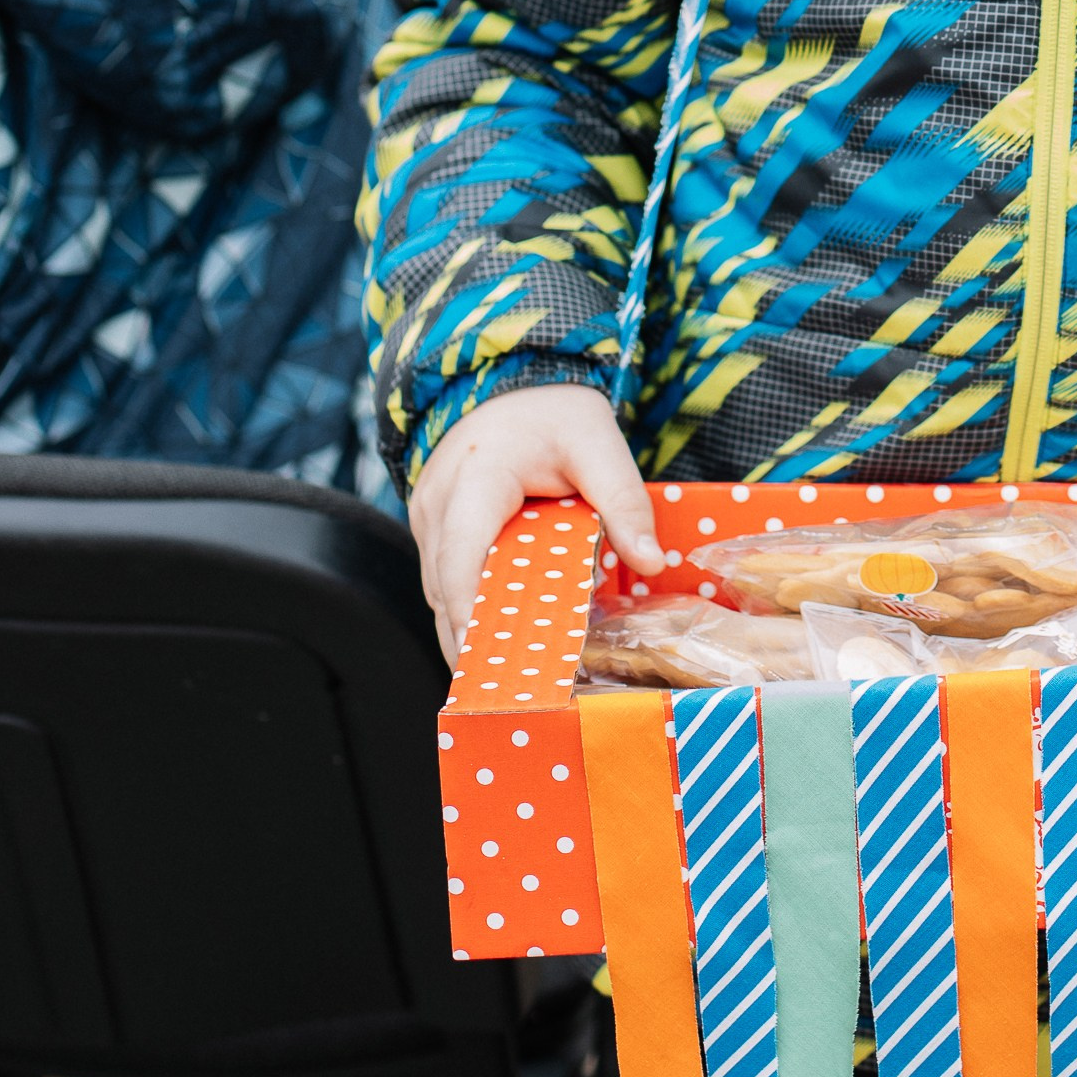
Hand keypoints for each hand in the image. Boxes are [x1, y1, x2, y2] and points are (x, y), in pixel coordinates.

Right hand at [407, 384, 666, 665]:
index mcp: (477, 476)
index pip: (462, 557)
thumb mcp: (599, 443)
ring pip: (439, 592)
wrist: (509, 381)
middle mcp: (438, 502)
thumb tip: (649, 560)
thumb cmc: (554, 413)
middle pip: (445, 588)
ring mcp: (427, 517)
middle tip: (505, 695)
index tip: (491, 661)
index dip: (472, 614)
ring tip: (504, 686)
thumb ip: (623, 500)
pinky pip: (444, 582)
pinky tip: (498, 647)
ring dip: (467, 634)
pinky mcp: (433, 530)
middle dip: (471, 643)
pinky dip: (468, 613)